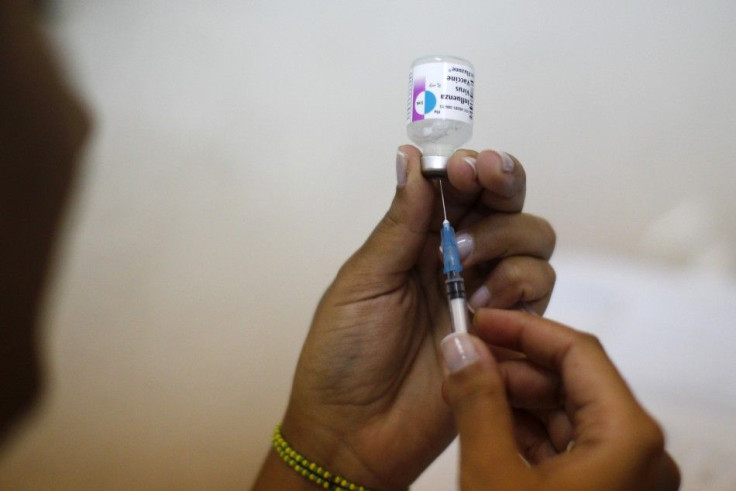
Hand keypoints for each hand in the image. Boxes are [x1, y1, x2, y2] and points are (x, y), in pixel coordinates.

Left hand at [276, 146, 555, 488]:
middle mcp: (457, 259)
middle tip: (484, 182)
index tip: (464, 166)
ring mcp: (485, 293)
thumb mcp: (364, 281)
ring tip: (467, 264)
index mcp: (416, 240)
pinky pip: (540, 288)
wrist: (354, 433)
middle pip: (506, 203)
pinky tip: (481, 304)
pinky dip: (519, 284)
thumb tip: (413, 156)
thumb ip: (400, 222)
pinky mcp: (508, 331)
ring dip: (506, 238)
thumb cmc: (343, 355)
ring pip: (533, 239)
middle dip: (501, 184)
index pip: (459, 189)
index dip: (470, 168)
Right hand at [441, 309, 679, 489]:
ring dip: (515, 400)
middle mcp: (640, 453)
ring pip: (569, 415)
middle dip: (513, 368)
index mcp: (628, 438)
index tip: (479, 321)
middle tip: (462, 361)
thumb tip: (460, 346)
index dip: (523, 330)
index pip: (579, 352)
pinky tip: (487, 424)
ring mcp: (627, 477)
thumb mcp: (491, 474)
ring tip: (465, 394)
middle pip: (574, 382)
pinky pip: (569, 447)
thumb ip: (477, 401)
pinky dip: (527, 433)